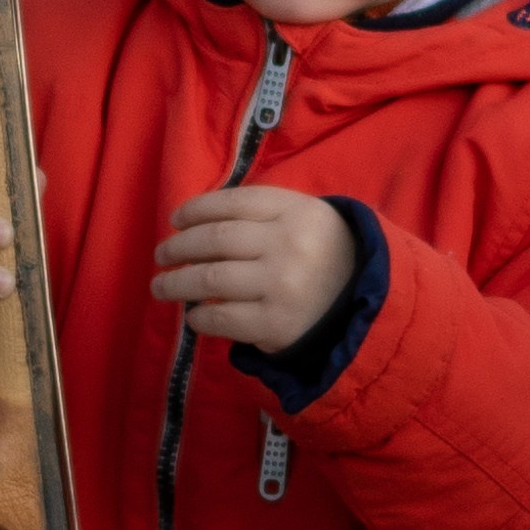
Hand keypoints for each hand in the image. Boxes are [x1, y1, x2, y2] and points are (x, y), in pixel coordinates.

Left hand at [154, 187, 354, 350]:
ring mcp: (282, 286)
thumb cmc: (329, 259)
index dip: (197, 209)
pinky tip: (193, 315)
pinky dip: (200, 317)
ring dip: (176, 283)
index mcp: (297, 212)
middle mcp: (289, 245)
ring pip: (211, 279)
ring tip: (161, 286)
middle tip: (162, 255)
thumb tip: (199, 221)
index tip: (176, 220)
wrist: (368, 309)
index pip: (234, 203)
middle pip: (216, 240)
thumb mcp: (309, 220)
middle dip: (179, 247)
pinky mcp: (276, 325)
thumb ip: (265, 213)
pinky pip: (222, 318)